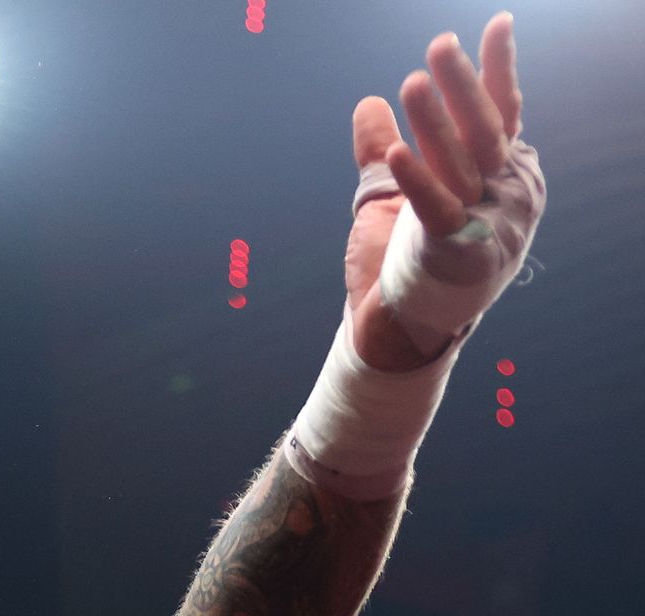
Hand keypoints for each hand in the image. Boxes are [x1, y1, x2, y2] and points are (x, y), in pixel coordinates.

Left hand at [345, 12, 523, 369]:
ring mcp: (490, 224)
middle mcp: (505, 195)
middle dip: (463, 84)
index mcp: (499, 176)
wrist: (400, 330)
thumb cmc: (402, 262)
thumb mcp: (390, 198)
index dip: (497, 70)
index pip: (502, 113)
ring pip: (463, 162)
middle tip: (439, 45)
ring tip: (413, 83)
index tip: (499, 24)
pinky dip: (418, 178)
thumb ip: (380, 152)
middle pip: (484, 129)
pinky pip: (437, 208)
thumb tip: (366, 103)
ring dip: (437, 120)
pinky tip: (398, 151)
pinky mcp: (459, 252)